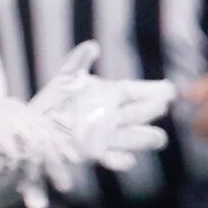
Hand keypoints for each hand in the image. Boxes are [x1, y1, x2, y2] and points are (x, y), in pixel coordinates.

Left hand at [35, 42, 176, 170]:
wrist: (39, 126)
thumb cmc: (54, 100)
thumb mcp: (66, 78)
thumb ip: (79, 60)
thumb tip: (93, 46)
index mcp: (112, 95)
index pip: (138, 90)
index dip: (154, 89)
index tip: (168, 89)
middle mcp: (116, 116)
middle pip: (141, 113)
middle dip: (151, 110)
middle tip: (159, 105)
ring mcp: (110, 136)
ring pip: (139, 138)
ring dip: (147, 137)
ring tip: (157, 137)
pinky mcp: (98, 154)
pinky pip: (118, 160)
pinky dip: (123, 160)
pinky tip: (127, 158)